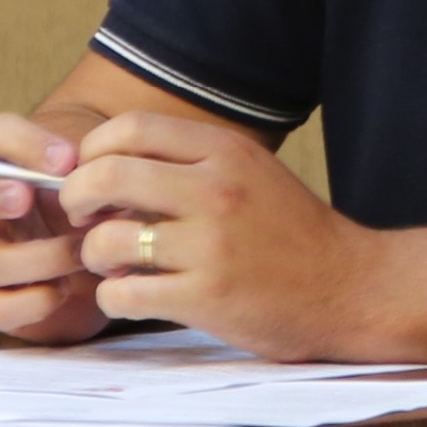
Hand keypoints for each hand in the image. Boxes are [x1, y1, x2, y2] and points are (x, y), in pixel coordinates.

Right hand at [0, 112, 108, 344]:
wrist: (105, 254)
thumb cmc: (92, 205)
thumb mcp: (95, 177)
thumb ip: (92, 167)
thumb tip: (91, 170)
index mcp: (4, 165)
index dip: (23, 144)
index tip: (68, 161)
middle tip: (24, 198)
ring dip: (37, 257)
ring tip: (80, 252)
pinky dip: (34, 302)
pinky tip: (64, 290)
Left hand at [61, 110, 378, 351]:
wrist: (351, 288)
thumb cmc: (294, 234)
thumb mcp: (252, 175)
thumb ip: (190, 165)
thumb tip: (108, 170)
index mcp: (227, 152)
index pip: (129, 128)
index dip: (93, 151)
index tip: (93, 177)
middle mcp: (216, 190)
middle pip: (105, 174)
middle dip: (76, 198)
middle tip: (83, 220)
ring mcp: (210, 245)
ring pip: (106, 240)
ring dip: (94, 257)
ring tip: (114, 266)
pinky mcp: (205, 297)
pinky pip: (123, 293)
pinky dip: (114, 298)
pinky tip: (133, 297)